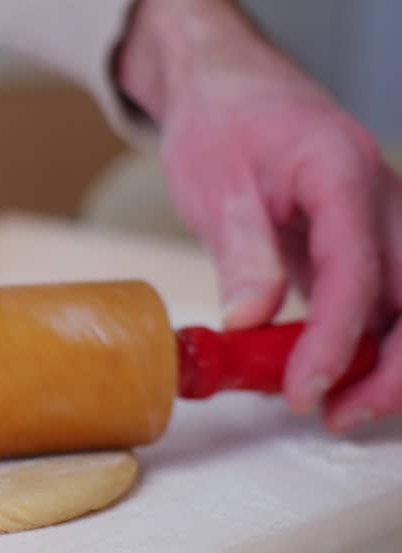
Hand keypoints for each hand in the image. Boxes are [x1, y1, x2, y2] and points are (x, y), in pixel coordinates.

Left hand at [118, 0, 401, 430]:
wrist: (226, 91)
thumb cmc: (221, 126)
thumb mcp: (215, 185)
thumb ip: (241, 252)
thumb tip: (251, 320)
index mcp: (342, 173)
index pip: (357, 272)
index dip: (336, 341)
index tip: (305, 389)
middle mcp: (380, 197)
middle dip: (389, 369)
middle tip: (333, 414)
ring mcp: (380, 221)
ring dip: (384, 363)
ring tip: (332, 407)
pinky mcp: (365, 243)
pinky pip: (383, 301)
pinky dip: (364, 343)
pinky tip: (325, 375)